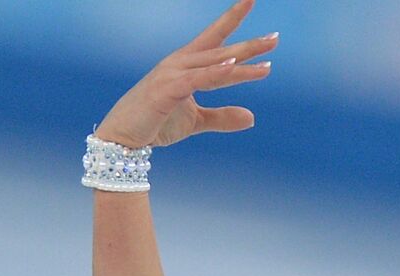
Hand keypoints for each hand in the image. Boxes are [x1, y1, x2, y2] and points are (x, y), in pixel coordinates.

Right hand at [95, 0, 275, 149]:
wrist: (124, 138)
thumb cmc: (155, 123)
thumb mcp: (196, 121)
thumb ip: (222, 117)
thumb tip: (252, 117)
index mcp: (186, 65)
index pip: (214, 39)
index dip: (231, 19)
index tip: (250, 1)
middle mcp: (180, 63)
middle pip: (220, 50)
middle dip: (248, 45)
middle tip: (275, 38)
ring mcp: (172, 74)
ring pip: (214, 64)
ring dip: (240, 61)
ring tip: (267, 60)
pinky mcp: (167, 90)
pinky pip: (197, 79)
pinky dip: (215, 72)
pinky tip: (234, 67)